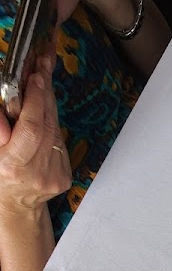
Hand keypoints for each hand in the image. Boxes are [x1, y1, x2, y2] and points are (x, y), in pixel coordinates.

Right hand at [0, 55, 70, 218]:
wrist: (15, 203)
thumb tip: (9, 114)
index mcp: (13, 166)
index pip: (31, 129)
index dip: (36, 100)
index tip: (37, 77)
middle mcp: (36, 173)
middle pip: (47, 124)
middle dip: (44, 93)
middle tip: (43, 67)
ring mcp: (53, 176)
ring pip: (55, 130)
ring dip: (49, 105)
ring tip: (41, 84)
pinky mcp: (64, 177)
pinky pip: (59, 142)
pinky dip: (51, 125)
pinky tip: (43, 115)